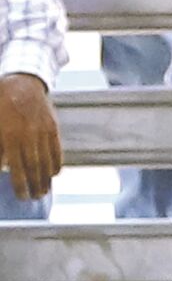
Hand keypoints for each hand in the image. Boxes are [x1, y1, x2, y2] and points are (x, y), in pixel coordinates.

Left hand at [0, 73, 62, 198]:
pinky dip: (56, 163)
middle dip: (35, 186)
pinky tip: (54, 174)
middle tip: (35, 198)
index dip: (20, 185)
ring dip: (46, 179)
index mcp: (10, 136)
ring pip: (46, 161)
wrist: (22, 83)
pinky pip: (57, 150)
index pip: (17, 168)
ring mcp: (43, 132)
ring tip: (45, 191)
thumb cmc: (2, 105)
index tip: (21, 196)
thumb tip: (3, 168)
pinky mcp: (53, 128)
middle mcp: (28, 136)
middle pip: (34, 168)